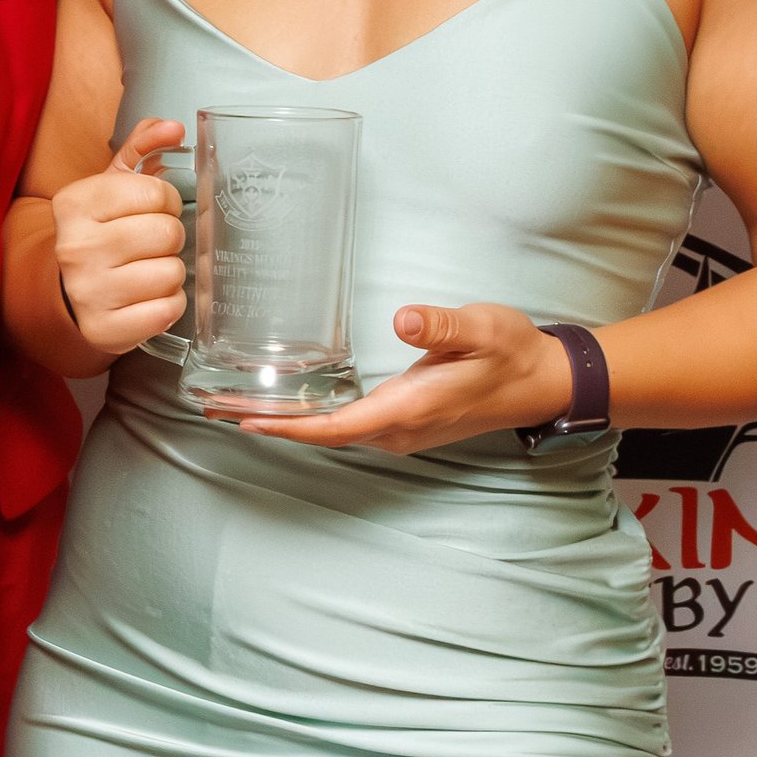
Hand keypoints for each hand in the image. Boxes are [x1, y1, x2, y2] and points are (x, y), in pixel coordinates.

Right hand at [52, 119, 188, 358]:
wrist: (63, 289)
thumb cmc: (98, 232)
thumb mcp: (110, 186)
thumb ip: (142, 148)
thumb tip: (175, 127)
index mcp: (75, 203)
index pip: (156, 193)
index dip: (165, 201)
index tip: (151, 210)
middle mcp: (76, 247)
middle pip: (168, 234)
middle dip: (170, 237)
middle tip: (151, 244)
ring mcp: (88, 292)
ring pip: (172, 274)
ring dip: (170, 272)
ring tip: (147, 270)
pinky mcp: (104, 329)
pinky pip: (168, 311)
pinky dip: (169, 305)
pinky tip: (148, 297)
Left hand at [239, 300, 568, 453]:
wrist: (542, 381)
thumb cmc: (512, 352)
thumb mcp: (482, 330)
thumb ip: (443, 326)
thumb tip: (404, 320)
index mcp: (409, 409)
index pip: (333, 427)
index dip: (286, 426)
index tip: (243, 419)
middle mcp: (398, 429)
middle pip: (321, 435)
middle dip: (270, 424)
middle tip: (215, 409)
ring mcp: (401, 430)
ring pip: (331, 434)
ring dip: (286, 423)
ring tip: (237, 406)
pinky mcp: (405, 422)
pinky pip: (346, 427)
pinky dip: (310, 419)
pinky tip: (288, 403)